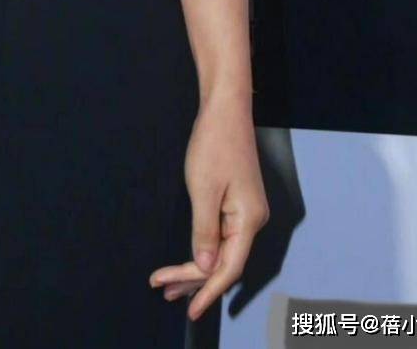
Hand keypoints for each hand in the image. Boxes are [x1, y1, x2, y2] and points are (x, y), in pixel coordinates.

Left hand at [148, 90, 268, 321]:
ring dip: (196, 267)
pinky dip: (203, 248)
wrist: (226, 108)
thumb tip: (204, 267)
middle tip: (164, 291)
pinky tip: (189, 257)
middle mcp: (252, 220)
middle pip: (225, 262)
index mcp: (248, 220)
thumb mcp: (203, 189)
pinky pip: (221, 235)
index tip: (189, 309)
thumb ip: (204, 231)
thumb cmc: (214, 144)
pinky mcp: (237, 202)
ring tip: (168, 285)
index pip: (229, 267)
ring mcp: (245, 211)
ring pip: (222, 250)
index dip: (208, 290)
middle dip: (195, 280)